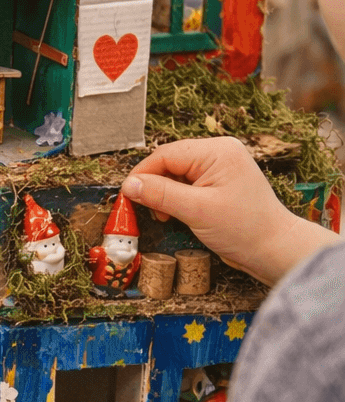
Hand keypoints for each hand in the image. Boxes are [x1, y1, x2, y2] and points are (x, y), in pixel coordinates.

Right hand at [122, 137, 336, 285]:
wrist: (275, 250)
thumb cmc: (244, 229)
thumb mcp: (196, 211)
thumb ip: (160, 194)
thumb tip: (129, 184)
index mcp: (217, 151)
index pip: (166, 154)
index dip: (143, 174)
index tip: (127, 195)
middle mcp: (219, 153)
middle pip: (170, 162)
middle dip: (155, 186)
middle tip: (150, 211)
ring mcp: (221, 168)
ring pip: (177, 174)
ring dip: (165, 194)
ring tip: (166, 216)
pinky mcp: (220, 184)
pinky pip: (188, 184)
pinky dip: (177, 199)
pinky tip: (177, 214)